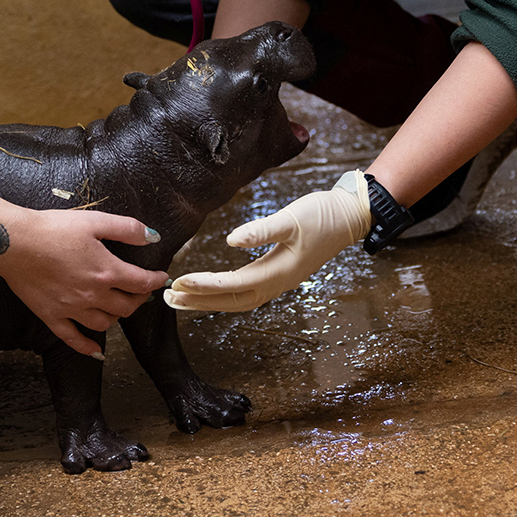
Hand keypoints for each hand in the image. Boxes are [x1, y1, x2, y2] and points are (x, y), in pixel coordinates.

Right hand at [0, 208, 169, 357]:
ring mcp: (72, 309)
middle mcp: (93, 295)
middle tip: (140, 291)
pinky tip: (96, 351)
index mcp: (106, 271)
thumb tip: (153, 236)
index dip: (154, 280)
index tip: (160, 277)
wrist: (14, 242)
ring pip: (105, 324)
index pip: (141, 282)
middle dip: (138, 299)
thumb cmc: (53, 228)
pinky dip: (87, 347)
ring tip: (119, 308)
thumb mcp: (94, 221)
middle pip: (126, 306)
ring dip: (117, 317)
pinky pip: (73, 339)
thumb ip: (126, 229)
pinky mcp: (52, 317)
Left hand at [165, 170, 371, 312]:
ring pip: (238, 298)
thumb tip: (231, 240)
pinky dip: (225, 293)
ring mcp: (279, 280)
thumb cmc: (322, 215)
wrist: (350, 216)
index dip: (205, 285)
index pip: (233, 284)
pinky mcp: (280, 272)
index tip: (178, 282)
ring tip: (181, 298)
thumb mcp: (292, 218)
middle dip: (199, 301)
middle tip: (167, 298)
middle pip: (231, 300)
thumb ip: (262, 230)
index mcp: (278, 272)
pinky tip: (212, 289)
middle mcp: (277, 282)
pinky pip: (246, 291)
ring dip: (208, 300)